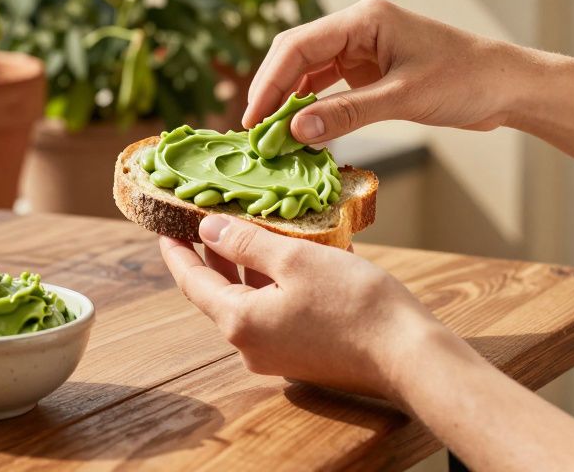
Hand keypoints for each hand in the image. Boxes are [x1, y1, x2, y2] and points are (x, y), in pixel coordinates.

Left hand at [160, 214, 454, 401]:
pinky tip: (286, 256)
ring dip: (246, 265)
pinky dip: (272, 283)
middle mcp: (250, 346)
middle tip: (206, 216)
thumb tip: (208, 229)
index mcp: (239, 322)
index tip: (164, 225)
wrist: (409, 355)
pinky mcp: (301, 355)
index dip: (176, 251)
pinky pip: (273, 312)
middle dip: (213, 253)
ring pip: (248, 301)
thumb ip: (246, 242)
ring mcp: (276, 355)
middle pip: (218, 292)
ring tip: (248, 226)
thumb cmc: (355, 304)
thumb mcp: (294, 259)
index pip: (191, 281)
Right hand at [245, 0, 529, 143]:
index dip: (269, 82)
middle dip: (271, 92)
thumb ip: (348, 113)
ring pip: (308, 73)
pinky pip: (328, 87)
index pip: (298, 46)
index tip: (252, 120)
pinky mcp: (370, 71)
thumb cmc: (466, 80)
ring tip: (271, 137)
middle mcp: (357, 29)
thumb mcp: (404, 98)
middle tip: (254, 132)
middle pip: (296, 56)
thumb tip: (297, 130)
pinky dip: (312, 109)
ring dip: (289, 102)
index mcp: (364, 20)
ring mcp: (363, 49)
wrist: (508, 86)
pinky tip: (301, 132)